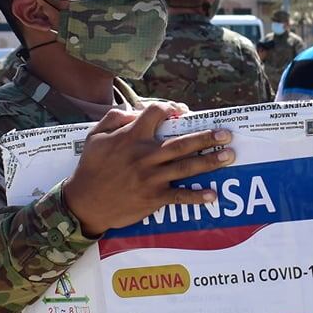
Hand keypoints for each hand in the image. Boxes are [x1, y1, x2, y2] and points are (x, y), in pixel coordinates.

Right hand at [63, 103, 231, 236]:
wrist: (84, 203)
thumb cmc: (90, 169)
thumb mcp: (94, 136)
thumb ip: (113, 118)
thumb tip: (133, 111)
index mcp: (132, 137)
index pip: (156, 114)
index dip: (170, 109)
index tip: (180, 111)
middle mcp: (145, 155)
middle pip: (181, 143)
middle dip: (206, 137)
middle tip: (226, 134)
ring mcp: (151, 178)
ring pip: (185, 167)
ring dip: (209, 161)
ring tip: (229, 156)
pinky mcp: (152, 198)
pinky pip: (178, 196)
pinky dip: (196, 196)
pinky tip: (212, 195)